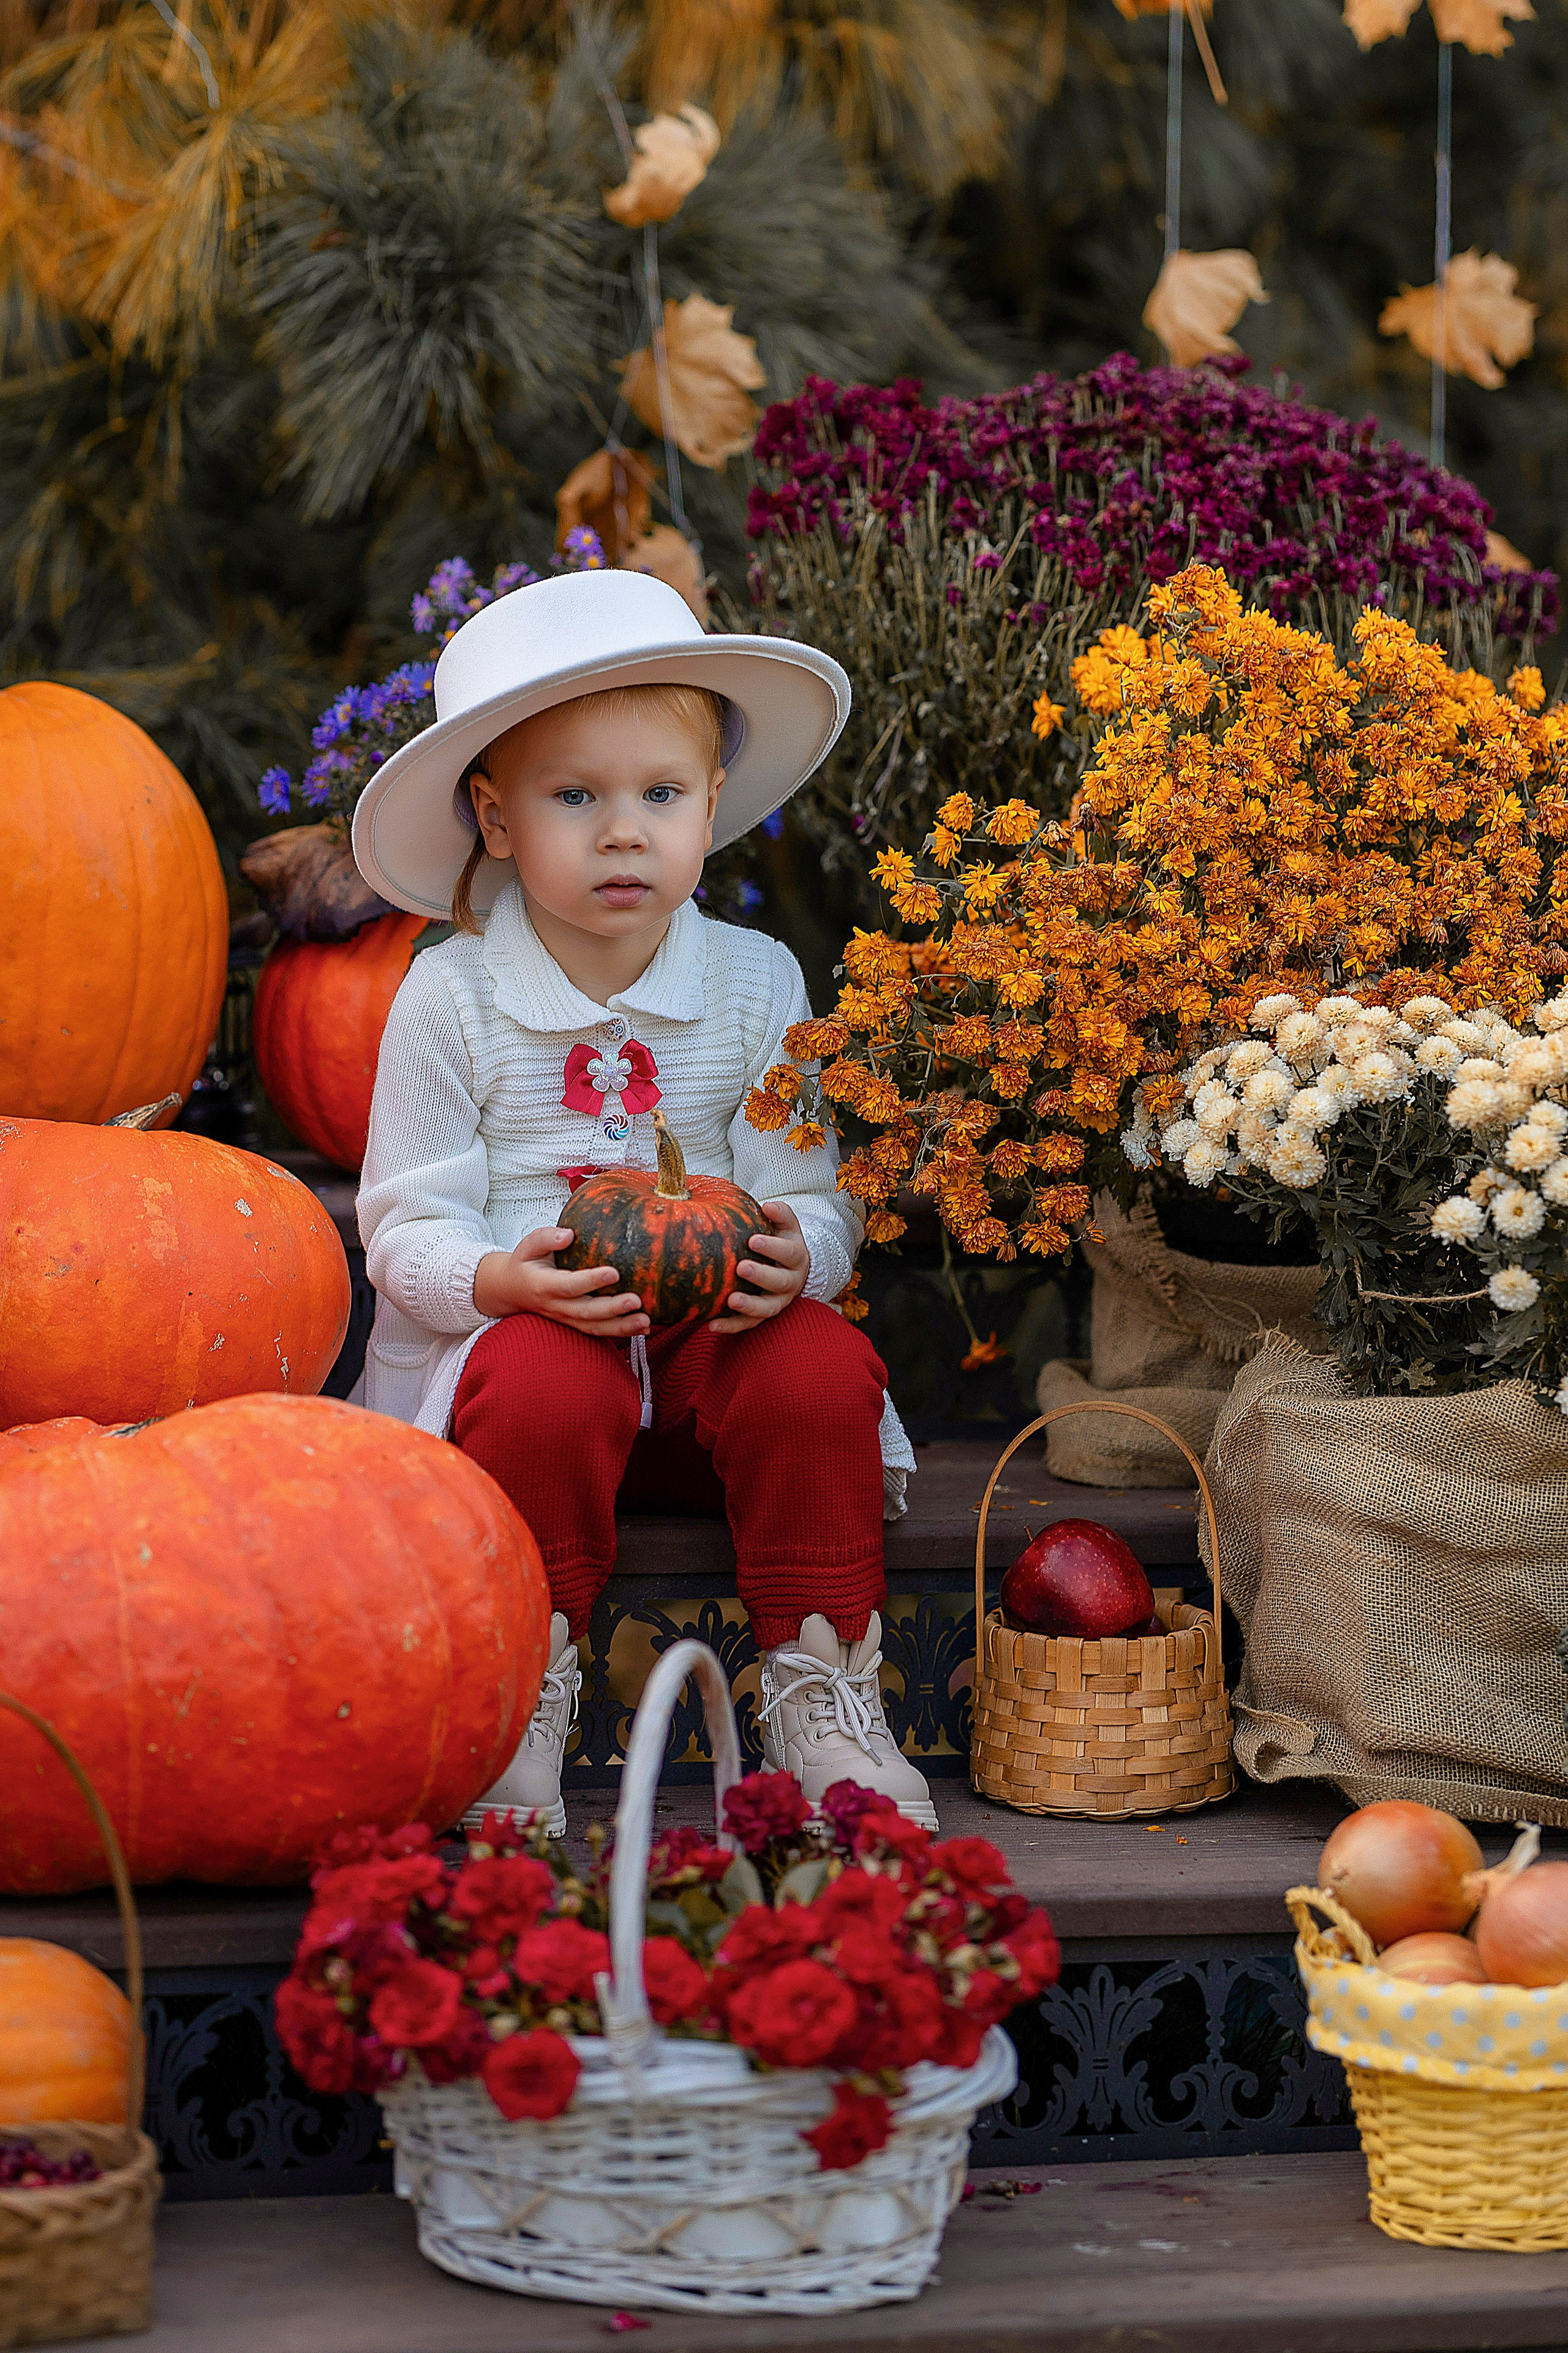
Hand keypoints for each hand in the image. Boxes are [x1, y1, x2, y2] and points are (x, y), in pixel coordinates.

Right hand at [473, 1227, 649, 1338]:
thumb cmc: (526, 1263)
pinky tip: (644, 1328)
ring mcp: (566, 1319)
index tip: (614, 1272)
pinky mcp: (575, 1324)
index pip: (568, 1285)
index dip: (590, 1281)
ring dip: (621, 1327)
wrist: (512, 1291)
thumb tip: (569, 1234)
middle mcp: (556, 1306)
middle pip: (585, 1312)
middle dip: (612, 1309)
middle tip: (636, 1300)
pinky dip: (621, 1332)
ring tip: (645, 1321)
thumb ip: (545, 1238)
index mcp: (543, 1285)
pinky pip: (598, 1331)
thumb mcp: (528, 1246)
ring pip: (594, 1327)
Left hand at [709, 1202, 810, 1334]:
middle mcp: (790, 1282)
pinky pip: (748, 1324)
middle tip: (742, 1267)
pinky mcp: (762, 1315)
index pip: (789, 1252)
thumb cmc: (780, 1240)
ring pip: (767, 1308)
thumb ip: (779, 1214)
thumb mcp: (785, 1225)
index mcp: (796, 1257)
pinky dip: (731, 1325)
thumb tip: (768, 1205)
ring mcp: (777, 1301)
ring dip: (749, 1306)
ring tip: (731, 1300)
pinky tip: (712, 1325)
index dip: (773, 1248)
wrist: (790, 1266)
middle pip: (779, 1281)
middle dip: (761, 1275)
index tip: (753, 1241)